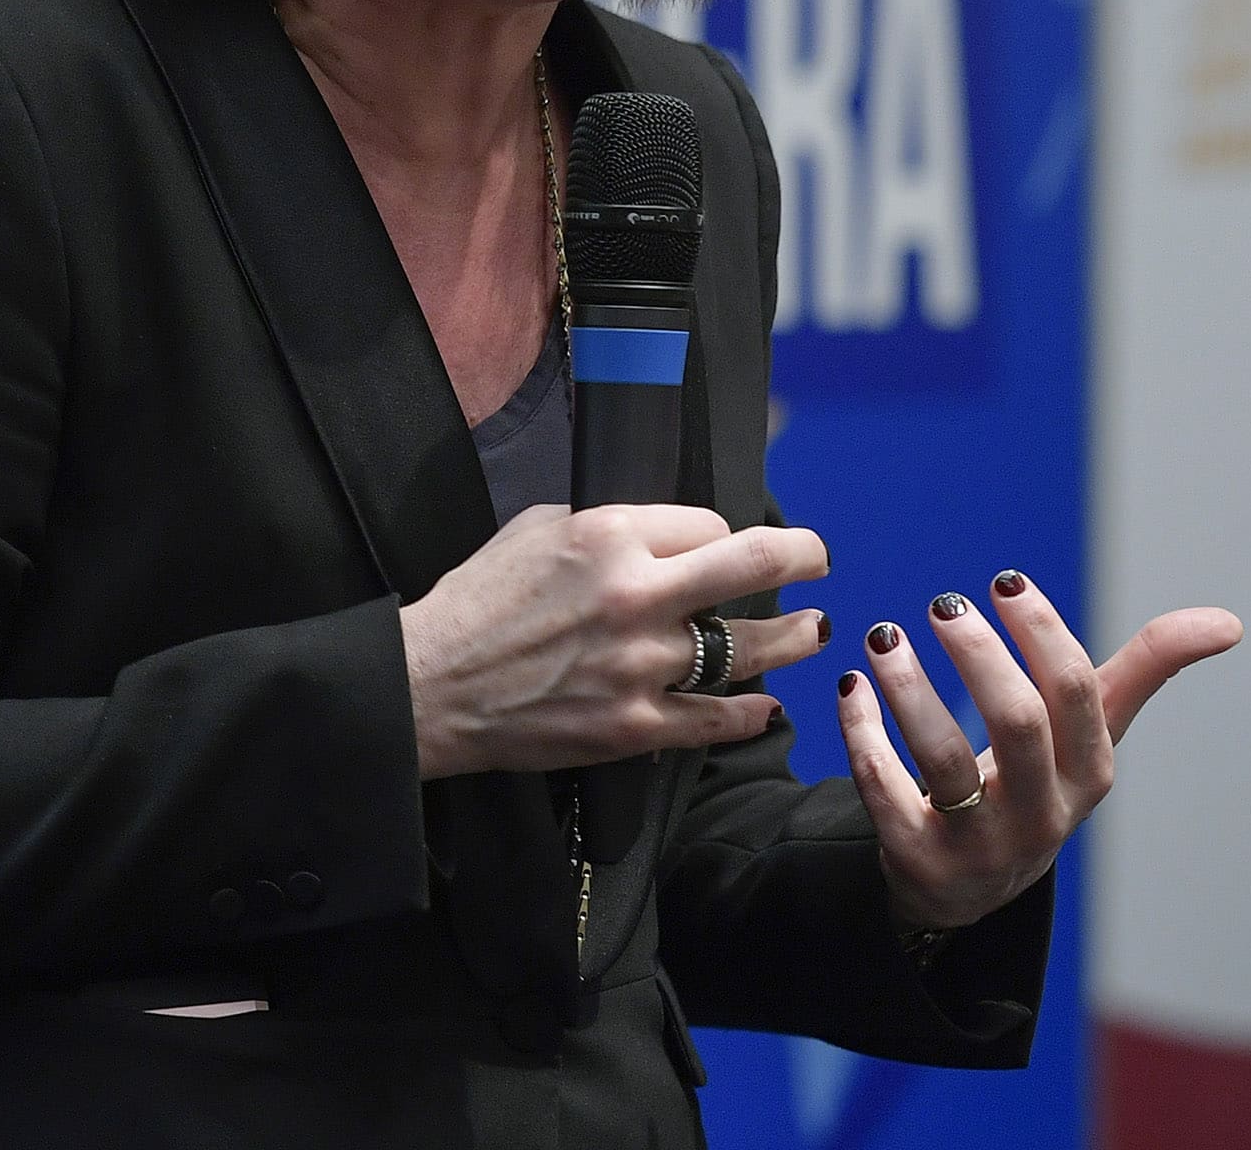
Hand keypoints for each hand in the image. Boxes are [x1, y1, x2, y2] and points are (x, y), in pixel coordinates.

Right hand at [401, 504, 830, 779]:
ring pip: (748, 649)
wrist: (432, 685)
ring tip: (813, 631)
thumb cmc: (475, 601)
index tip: (721, 544)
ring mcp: (642, 665)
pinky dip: (751, 714)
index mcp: (608, 535)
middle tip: (818, 559)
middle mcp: (636, 594)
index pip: (708, 524)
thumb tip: (655, 532)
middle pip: (752, 566)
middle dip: (802, 557)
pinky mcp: (634, 726)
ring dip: (792, 638)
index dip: (720, 534)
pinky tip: (767, 706)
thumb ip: (603, 525)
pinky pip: (717, 720)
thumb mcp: (534, 530)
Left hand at [840, 572, 1242, 929]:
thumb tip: (1228, 621)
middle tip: (942, 604)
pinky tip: (850, 689)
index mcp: (1089, 773)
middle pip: (1017, 724)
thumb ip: (1143, 670)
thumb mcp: (1089, 735)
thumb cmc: (1036, 781)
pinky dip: (863, 735)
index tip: (1005, 580)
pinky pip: (886, 794)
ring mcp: (981, 844)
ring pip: (944, 760)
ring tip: (881, 637)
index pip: (1076, 695)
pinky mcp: (921, 862)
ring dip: (909, 690)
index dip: (1043, 632)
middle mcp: (1043, 813)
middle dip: (979, 656)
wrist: (971, 885)